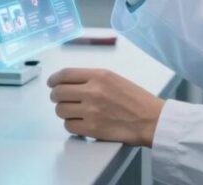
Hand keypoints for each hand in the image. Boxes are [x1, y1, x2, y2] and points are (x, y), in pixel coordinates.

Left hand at [48, 68, 163, 146]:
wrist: (151, 119)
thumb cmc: (135, 99)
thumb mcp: (114, 79)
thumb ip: (92, 79)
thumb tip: (69, 83)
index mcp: (99, 75)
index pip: (65, 74)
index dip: (54, 79)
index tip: (51, 83)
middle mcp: (92, 91)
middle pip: (58, 93)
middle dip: (56, 97)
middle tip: (61, 100)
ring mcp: (91, 110)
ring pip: (61, 110)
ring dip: (65, 112)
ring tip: (75, 112)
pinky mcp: (92, 128)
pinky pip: (69, 126)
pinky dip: (72, 125)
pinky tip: (80, 123)